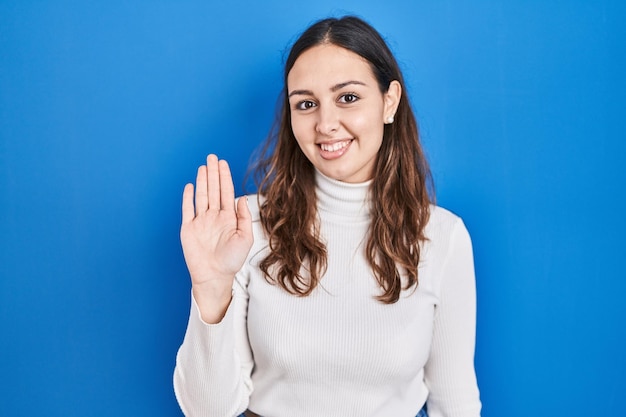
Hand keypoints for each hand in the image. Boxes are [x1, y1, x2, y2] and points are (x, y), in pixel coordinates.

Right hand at [180, 154, 252, 321]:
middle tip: (212, 157)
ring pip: (201, 196)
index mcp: (228, 218)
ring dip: (202, 181)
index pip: (226, 192)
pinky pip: (187, 210)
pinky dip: (187, 198)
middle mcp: (214, 217)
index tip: (223, 163)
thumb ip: (244, 217)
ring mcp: (200, 222)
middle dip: (213, 173)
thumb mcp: (245, 238)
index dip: (224, 177)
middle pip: (212, 189)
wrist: (215, 277)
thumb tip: (242, 198)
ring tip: (204, 166)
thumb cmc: (232, 260)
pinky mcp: (188, 229)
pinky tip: (189, 186)